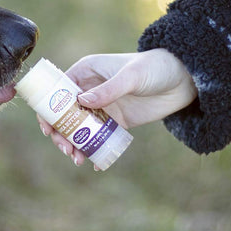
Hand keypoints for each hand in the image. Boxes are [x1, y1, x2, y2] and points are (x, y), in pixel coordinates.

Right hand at [38, 49, 196, 165]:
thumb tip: (81, 102)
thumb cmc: (155, 67)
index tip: (48, 129)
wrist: (183, 80)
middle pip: (64, 115)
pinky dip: (93, 150)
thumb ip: (108, 89)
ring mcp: (100, 107)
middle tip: (66, 149)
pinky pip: (97, 137)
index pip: (57, 92)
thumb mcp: (131, 76)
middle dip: (60, 134)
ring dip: (74, 145)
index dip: (48, 110)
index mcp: (85, 72)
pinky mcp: (114, 121)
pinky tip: (94, 162)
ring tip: (78, 159)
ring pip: (78, 129)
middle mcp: (88, 90)